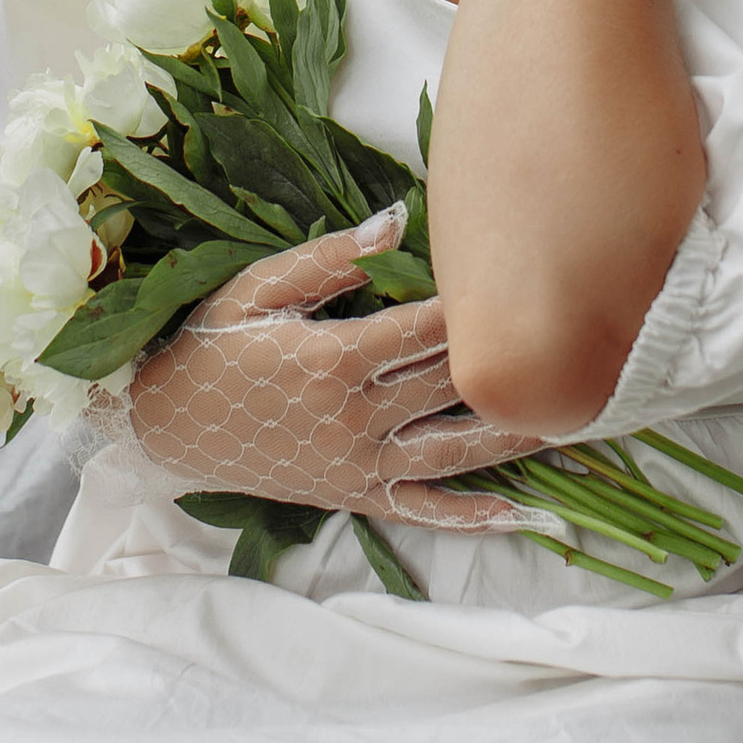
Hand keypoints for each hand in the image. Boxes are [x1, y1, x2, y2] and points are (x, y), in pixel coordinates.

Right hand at [123, 210, 543, 531]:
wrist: (163, 426)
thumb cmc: (210, 344)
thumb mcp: (256, 289)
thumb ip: (329, 260)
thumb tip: (396, 223)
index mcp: (333, 359)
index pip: (426, 328)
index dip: (476, 304)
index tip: (526, 280)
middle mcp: (354, 417)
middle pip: (451, 385)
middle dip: (513, 361)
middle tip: (580, 340)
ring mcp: (357, 463)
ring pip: (453, 452)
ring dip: (516, 438)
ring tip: (578, 422)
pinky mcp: (354, 496)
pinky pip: (421, 511)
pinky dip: (472, 519)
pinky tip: (522, 515)